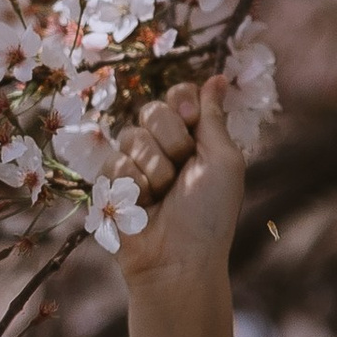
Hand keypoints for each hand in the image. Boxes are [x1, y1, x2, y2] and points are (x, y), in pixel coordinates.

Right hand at [112, 82, 244, 287]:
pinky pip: (114, 162)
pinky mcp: (111, 185)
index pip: (178, 95)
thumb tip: (216, 77)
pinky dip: (132, 185)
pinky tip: (142, 206)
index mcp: (194, 138)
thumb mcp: (224, 160)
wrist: (178, 258)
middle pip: (151, 109)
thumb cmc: (209, 214)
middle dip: (170, 139)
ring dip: (153, 168)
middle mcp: (163, 148)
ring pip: (131, 136)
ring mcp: (135, 166)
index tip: (190, 120)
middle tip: (181, 169)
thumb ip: (213, 117)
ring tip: (162, 196)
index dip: (181, 102)